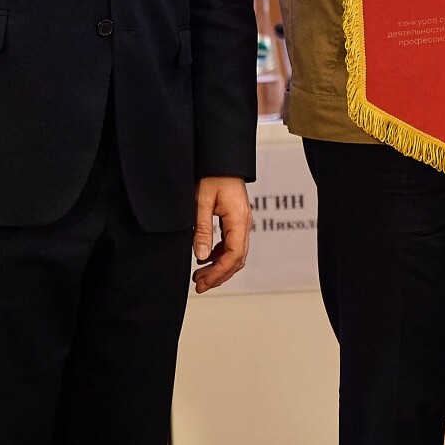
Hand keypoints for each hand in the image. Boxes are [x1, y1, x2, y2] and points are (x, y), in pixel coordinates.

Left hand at [192, 176, 250, 293]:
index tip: (204, 282)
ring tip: (199, 276)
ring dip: (219, 268)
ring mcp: (241, 222)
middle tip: (199, 285)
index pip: (234, 255)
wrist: (221, 158)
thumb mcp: (201, 201)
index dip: (219, 272)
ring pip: (236, 254)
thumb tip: (202, 257)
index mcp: (239, 219)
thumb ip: (202, 229)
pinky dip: (220, 256)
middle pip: (237, 259)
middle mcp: (244, 223)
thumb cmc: (212, 175)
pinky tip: (205, 260)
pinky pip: (232, 244)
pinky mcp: (236, 220)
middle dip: (219, 275)